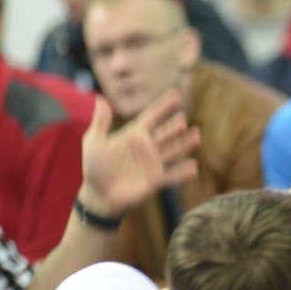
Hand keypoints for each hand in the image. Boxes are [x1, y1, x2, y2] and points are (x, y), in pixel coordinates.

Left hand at [79, 91, 199, 213]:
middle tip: (182, 120)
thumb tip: (100, 98)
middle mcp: (148, 147)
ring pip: (173, 151)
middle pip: (166, 133)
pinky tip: (193, 166)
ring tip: (196, 136)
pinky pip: (173, 175)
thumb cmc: (95, 166)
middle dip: (174, 126)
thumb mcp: (94, 141)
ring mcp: (153, 163)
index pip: (152, 117)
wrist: (98, 194)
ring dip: (185, 144)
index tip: (176, 95)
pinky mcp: (156, 180)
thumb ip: (101, 122)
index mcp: (135, 134)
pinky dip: (183, 172)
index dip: (163, 107)